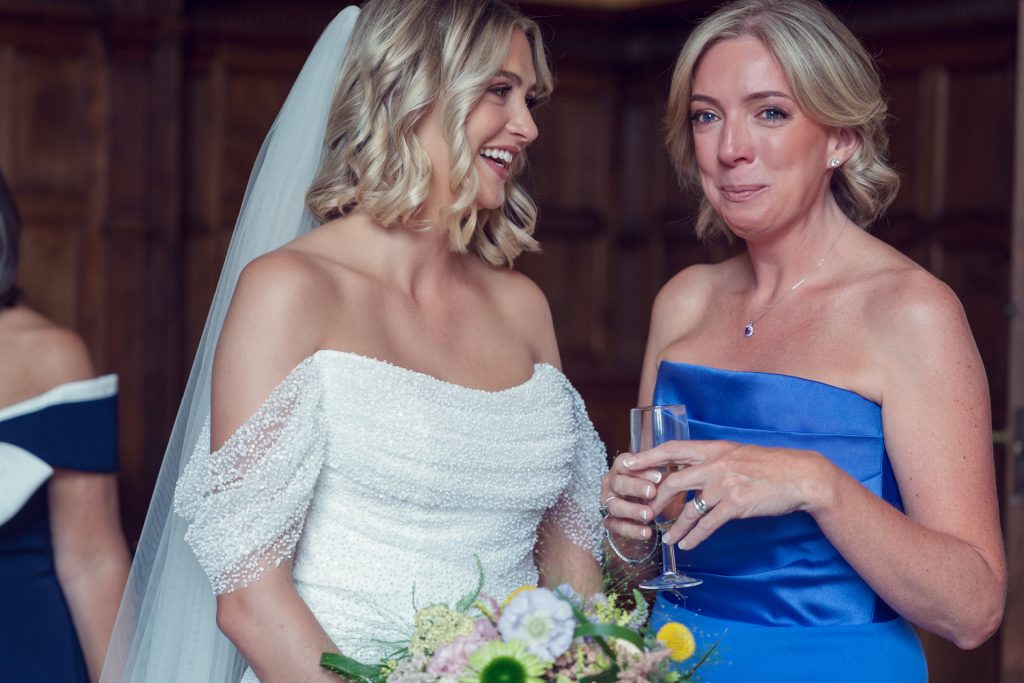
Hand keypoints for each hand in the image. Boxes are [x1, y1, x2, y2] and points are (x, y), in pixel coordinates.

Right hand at [599, 451, 662, 540]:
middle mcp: (610, 484)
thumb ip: (657, 473)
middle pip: (619, 483)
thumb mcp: (654, 478)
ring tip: (649, 515)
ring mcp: (607, 503)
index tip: (659, 476)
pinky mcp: (609, 522)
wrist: (640, 512)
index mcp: (620, 469)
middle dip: (635, 487)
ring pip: (615, 506)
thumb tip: (670, 466)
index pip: (624, 464)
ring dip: (632, 510)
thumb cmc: (649, 488)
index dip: (640, 470)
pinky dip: (632, 530)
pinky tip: (647, 532)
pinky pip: (618, 526)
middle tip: (652, 492)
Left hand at [623, 440, 834, 548]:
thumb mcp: (738, 454)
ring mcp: (725, 483)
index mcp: (714, 448)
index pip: (672, 449)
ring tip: (665, 539)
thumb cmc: (770, 466)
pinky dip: (694, 537)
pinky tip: (686, 546)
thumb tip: (691, 469)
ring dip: (674, 527)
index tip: (627, 463)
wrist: (800, 476)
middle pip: (673, 481)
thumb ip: (714, 460)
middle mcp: (716, 463)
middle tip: (641, 512)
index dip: (648, 456)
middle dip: (654, 499)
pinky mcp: (736, 504)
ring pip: (688, 508)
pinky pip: (708, 524)